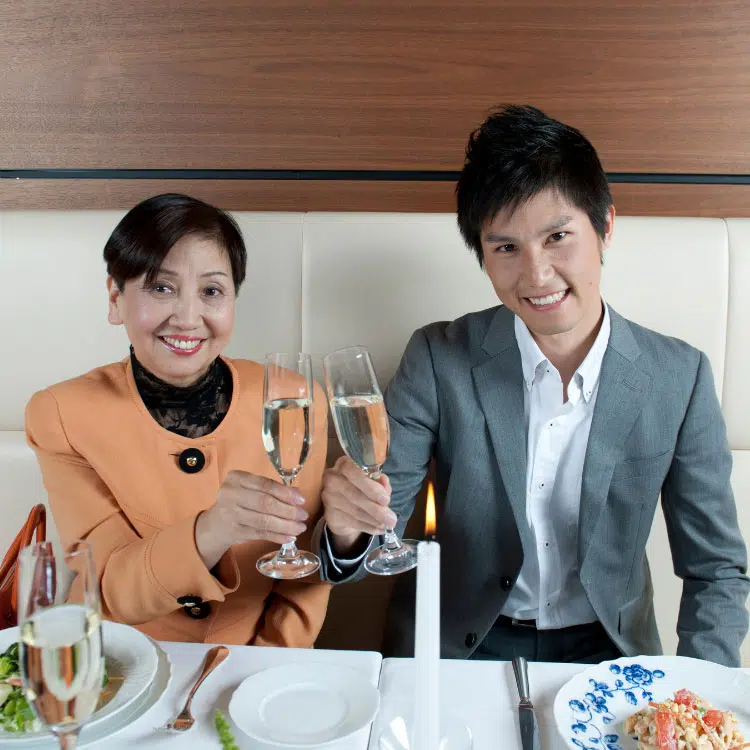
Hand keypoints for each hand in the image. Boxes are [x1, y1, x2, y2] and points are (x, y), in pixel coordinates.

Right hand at [195, 471, 309, 569]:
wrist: (216, 523)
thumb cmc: (239, 501)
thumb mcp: (250, 488)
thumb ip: (271, 489)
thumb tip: (297, 495)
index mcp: (236, 478)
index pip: (264, 484)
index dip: (285, 492)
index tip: (301, 499)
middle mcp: (230, 494)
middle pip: (265, 503)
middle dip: (288, 510)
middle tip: (303, 515)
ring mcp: (230, 514)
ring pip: (263, 521)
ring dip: (285, 525)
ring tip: (300, 527)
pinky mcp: (234, 531)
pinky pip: (260, 534)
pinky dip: (277, 536)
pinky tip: (289, 537)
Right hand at [321, 456, 396, 555]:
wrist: (344, 507)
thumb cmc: (362, 488)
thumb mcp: (374, 482)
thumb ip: (380, 481)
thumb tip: (384, 483)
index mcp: (344, 464)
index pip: (352, 471)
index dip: (369, 486)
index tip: (385, 499)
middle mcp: (332, 478)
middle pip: (354, 494)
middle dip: (376, 508)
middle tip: (392, 519)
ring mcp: (328, 497)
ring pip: (355, 510)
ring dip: (374, 519)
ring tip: (388, 524)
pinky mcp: (329, 514)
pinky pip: (352, 522)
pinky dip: (368, 527)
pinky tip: (379, 529)